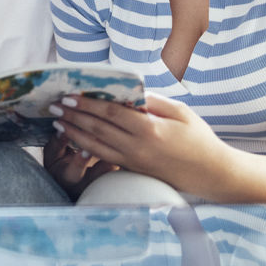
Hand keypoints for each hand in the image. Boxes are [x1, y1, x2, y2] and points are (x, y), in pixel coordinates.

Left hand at [51, 93, 228, 193]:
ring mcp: (133, 162)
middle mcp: (137, 148)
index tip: (69, 96)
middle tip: (53, 106)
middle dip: (73, 117)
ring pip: (96, 146)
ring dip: (74, 134)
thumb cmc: (199, 139)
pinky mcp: (133, 170)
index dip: (87, 104)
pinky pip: (104, 158)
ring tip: (57, 124)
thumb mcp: (180, 112)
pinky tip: (75, 141)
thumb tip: (129, 91)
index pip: (110, 113)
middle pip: (98, 129)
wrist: (211, 174)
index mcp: (149, 130)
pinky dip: (87, 148)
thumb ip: (153, 101)